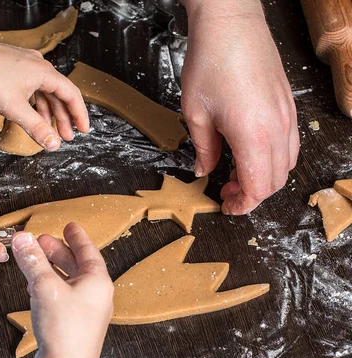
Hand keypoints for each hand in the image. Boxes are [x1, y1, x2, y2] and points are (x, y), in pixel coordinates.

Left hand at [0, 37, 88, 150]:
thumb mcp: (15, 109)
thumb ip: (37, 128)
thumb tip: (54, 145)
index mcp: (45, 73)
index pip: (71, 95)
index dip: (80, 114)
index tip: (84, 130)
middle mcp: (39, 66)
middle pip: (60, 94)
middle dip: (64, 118)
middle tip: (67, 137)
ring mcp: (27, 64)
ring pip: (46, 92)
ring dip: (50, 112)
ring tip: (51, 131)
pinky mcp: (16, 66)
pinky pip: (34, 87)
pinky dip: (37, 103)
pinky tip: (34, 115)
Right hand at [12, 223, 112, 357]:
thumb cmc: (64, 330)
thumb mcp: (45, 287)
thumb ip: (34, 261)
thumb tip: (23, 239)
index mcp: (98, 282)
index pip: (88, 251)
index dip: (76, 237)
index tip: (69, 226)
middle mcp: (97, 296)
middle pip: (78, 265)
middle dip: (58, 252)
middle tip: (42, 241)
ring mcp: (89, 312)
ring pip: (70, 282)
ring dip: (52, 269)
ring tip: (35, 261)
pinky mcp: (77, 326)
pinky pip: (65, 298)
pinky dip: (52, 287)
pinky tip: (37, 288)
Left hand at [180, 0, 298, 213]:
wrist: (231, 22)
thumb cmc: (212, 61)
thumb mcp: (197, 114)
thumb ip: (204, 150)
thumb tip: (203, 171)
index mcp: (253, 137)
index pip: (257, 189)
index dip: (241, 205)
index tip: (226, 207)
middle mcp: (277, 130)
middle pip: (274, 182)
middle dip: (250, 195)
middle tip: (226, 192)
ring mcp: (287, 117)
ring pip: (285, 166)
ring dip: (263, 178)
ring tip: (237, 173)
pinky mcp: (289, 106)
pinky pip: (290, 145)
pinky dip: (273, 159)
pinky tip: (252, 153)